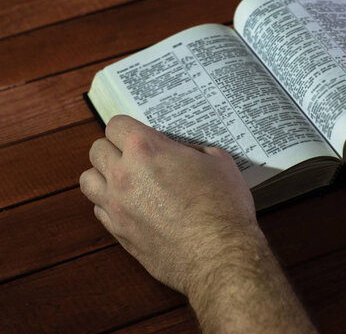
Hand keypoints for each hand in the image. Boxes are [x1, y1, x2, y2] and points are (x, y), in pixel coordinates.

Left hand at [80, 115, 316, 332]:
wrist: (219, 254)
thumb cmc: (223, 206)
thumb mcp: (219, 162)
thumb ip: (194, 150)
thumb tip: (183, 153)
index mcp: (146, 149)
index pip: (116, 124)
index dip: (130, 128)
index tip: (142, 135)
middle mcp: (123, 174)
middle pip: (97, 150)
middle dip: (115, 149)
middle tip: (136, 157)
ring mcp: (116, 206)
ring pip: (88, 180)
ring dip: (104, 175)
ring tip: (125, 181)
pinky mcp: (118, 233)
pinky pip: (99, 210)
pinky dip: (110, 204)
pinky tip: (132, 207)